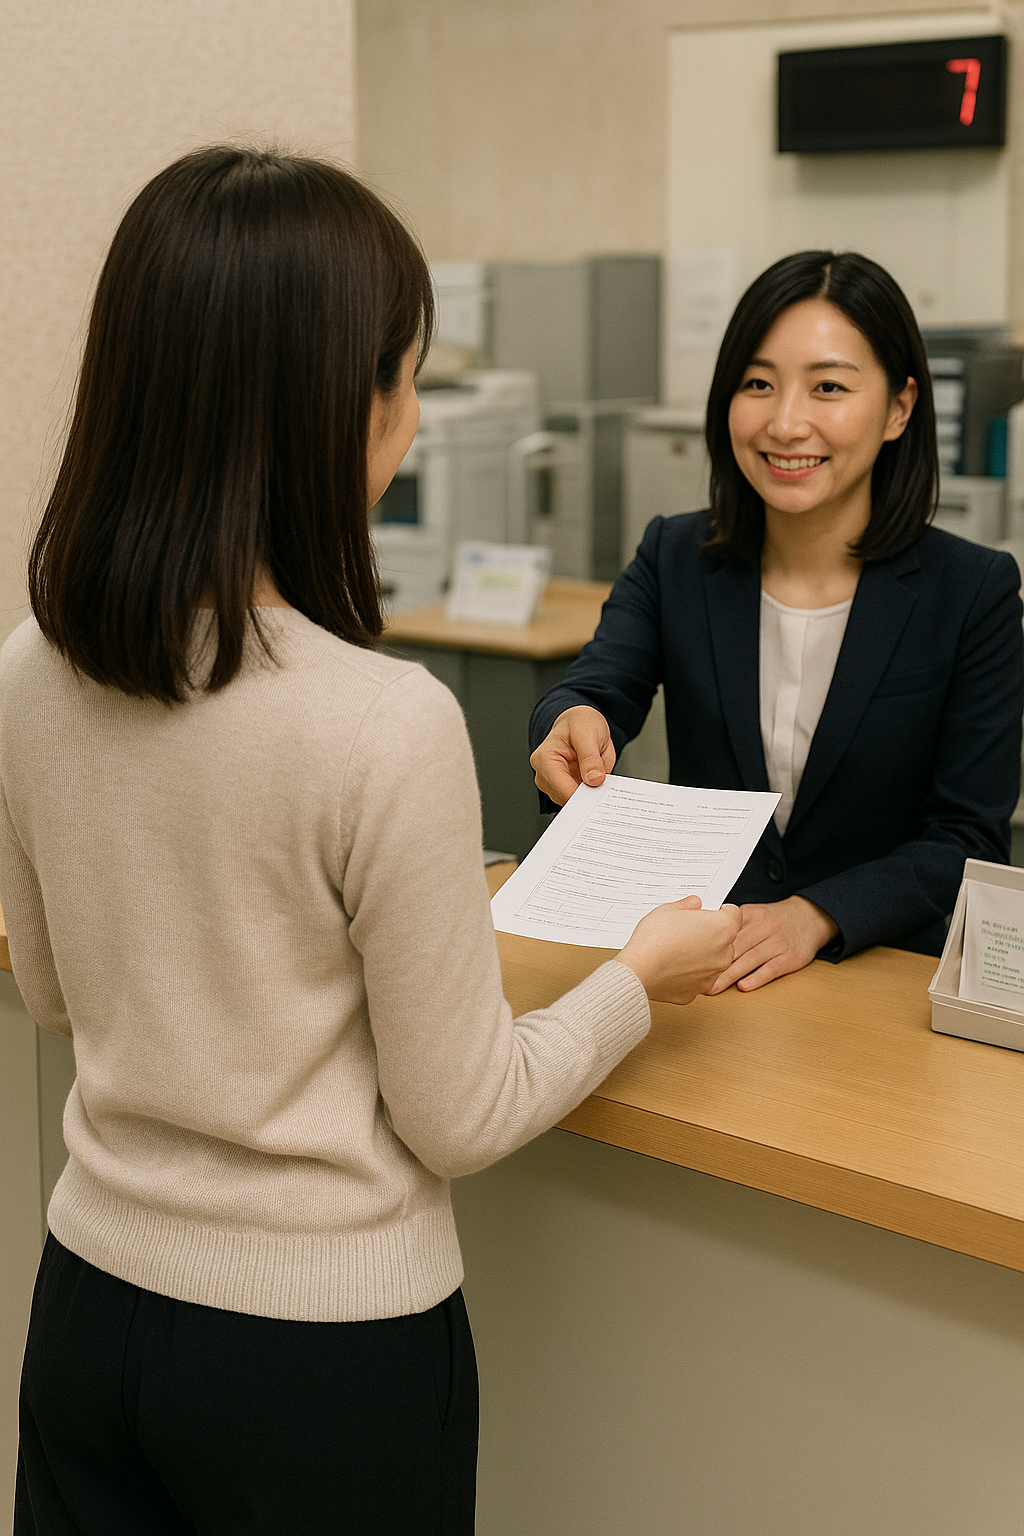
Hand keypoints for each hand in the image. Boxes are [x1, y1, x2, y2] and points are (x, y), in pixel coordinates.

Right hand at [530, 706, 615, 806]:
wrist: (581, 722)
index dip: (582, 795)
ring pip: (573, 801)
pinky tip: (598, 783)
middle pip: (565, 798)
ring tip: (600, 779)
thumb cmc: (579, 722)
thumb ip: (590, 757)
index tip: (599, 795)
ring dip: (589, 796)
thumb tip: (594, 779)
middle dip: (586, 796)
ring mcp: (555, 782)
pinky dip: (591, 794)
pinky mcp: (566, 787)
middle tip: (604, 788)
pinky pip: (580, 799)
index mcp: (544, 758)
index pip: (561, 788)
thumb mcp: (587, 733)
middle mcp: (545, 773)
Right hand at [618, 897, 741, 1006]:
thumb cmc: (654, 939)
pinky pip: (698, 977)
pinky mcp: (698, 991)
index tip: (707, 912)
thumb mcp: (668, 910)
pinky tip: (672, 966)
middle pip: (725, 939)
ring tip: (678, 949)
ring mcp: (712, 975)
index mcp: (723, 928)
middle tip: (688, 930)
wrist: (638, 970)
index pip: (734, 914)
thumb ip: (687, 905)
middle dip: (711, 934)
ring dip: (702, 954)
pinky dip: (689, 973)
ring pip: (713, 960)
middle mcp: (724, 954)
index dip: (719, 911)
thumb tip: (694, 904)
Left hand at [707, 896, 838, 994]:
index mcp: (749, 915)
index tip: (691, 959)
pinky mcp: (789, 958)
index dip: (707, 946)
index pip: (725, 932)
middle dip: (714, 964)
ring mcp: (777, 943)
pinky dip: (756, 978)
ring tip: (713, 987)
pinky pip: (770, 970)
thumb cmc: (776, 919)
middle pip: (734, 948)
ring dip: (729, 975)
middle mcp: (763, 927)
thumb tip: (701, 935)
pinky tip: (743, 986)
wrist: (811, 917)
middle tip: (696, 979)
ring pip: (749, 960)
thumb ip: (732, 924)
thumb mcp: (754, 912)